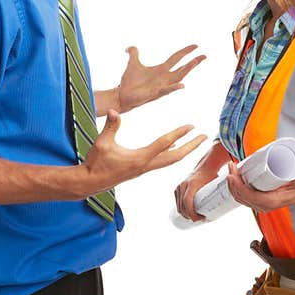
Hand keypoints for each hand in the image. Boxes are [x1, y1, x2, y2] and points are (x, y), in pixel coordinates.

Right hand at [82, 109, 207, 194]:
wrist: (89, 183)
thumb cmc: (95, 163)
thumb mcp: (102, 143)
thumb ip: (110, 127)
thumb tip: (114, 111)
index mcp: (140, 158)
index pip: (164, 144)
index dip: (178, 133)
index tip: (192, 126)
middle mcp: (146, 165)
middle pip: (175, 156)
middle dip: (191, 147)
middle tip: (205, 137)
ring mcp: (144, 169)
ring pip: (170, 160)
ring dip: (184, 151)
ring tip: (195, 142)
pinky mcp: (140, 170)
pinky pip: (162, 162)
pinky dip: (172, 154)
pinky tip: (174, 147)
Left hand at [116, 45, 205, 112]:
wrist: (122, 95)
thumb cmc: (129, 82)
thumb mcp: (133, 63)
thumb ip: (134, 53)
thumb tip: (129, 47)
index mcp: (161, 70)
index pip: (177, 58)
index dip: (186, 51)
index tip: (196, 46)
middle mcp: (164, 78)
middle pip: (183, 69)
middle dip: (193, 62)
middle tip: (204, 56)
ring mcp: (161, 86)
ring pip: (178, 78)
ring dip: (187, 70)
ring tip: (196, 62)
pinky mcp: (155, 94)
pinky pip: (166, 90)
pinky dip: (174, 88)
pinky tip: (182, 84)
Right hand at [173, 170, 216, 222]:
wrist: (205, 167)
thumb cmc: (210, 176)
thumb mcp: (213, 185)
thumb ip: (216, 196)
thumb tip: (221, 209)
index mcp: (192, 184)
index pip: (187, 201)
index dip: (192, 213)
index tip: (199, 218)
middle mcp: (183, 185)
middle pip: (182, 206)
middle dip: (190, 216)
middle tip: (200, 219)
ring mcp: (179, 187)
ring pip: (179, 206)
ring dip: (185, 214)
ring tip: (195, 217)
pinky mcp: (177, 189)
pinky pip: (177, 202)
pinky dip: (182, 209)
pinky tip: (188, 213)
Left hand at [225, 161, 294, 212]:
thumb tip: (293, 169)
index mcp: (270, 201)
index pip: (248, 195)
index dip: (238, 185)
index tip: (233, 174)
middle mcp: (263, 205)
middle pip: (241, 196)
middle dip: (232, 181)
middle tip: (231, 167)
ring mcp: (260, 204)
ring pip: (240, 197)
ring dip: (232, 184)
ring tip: (231, 169)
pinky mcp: (258, 201)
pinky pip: (243, 197)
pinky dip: (236, 187)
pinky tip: (235, 177)